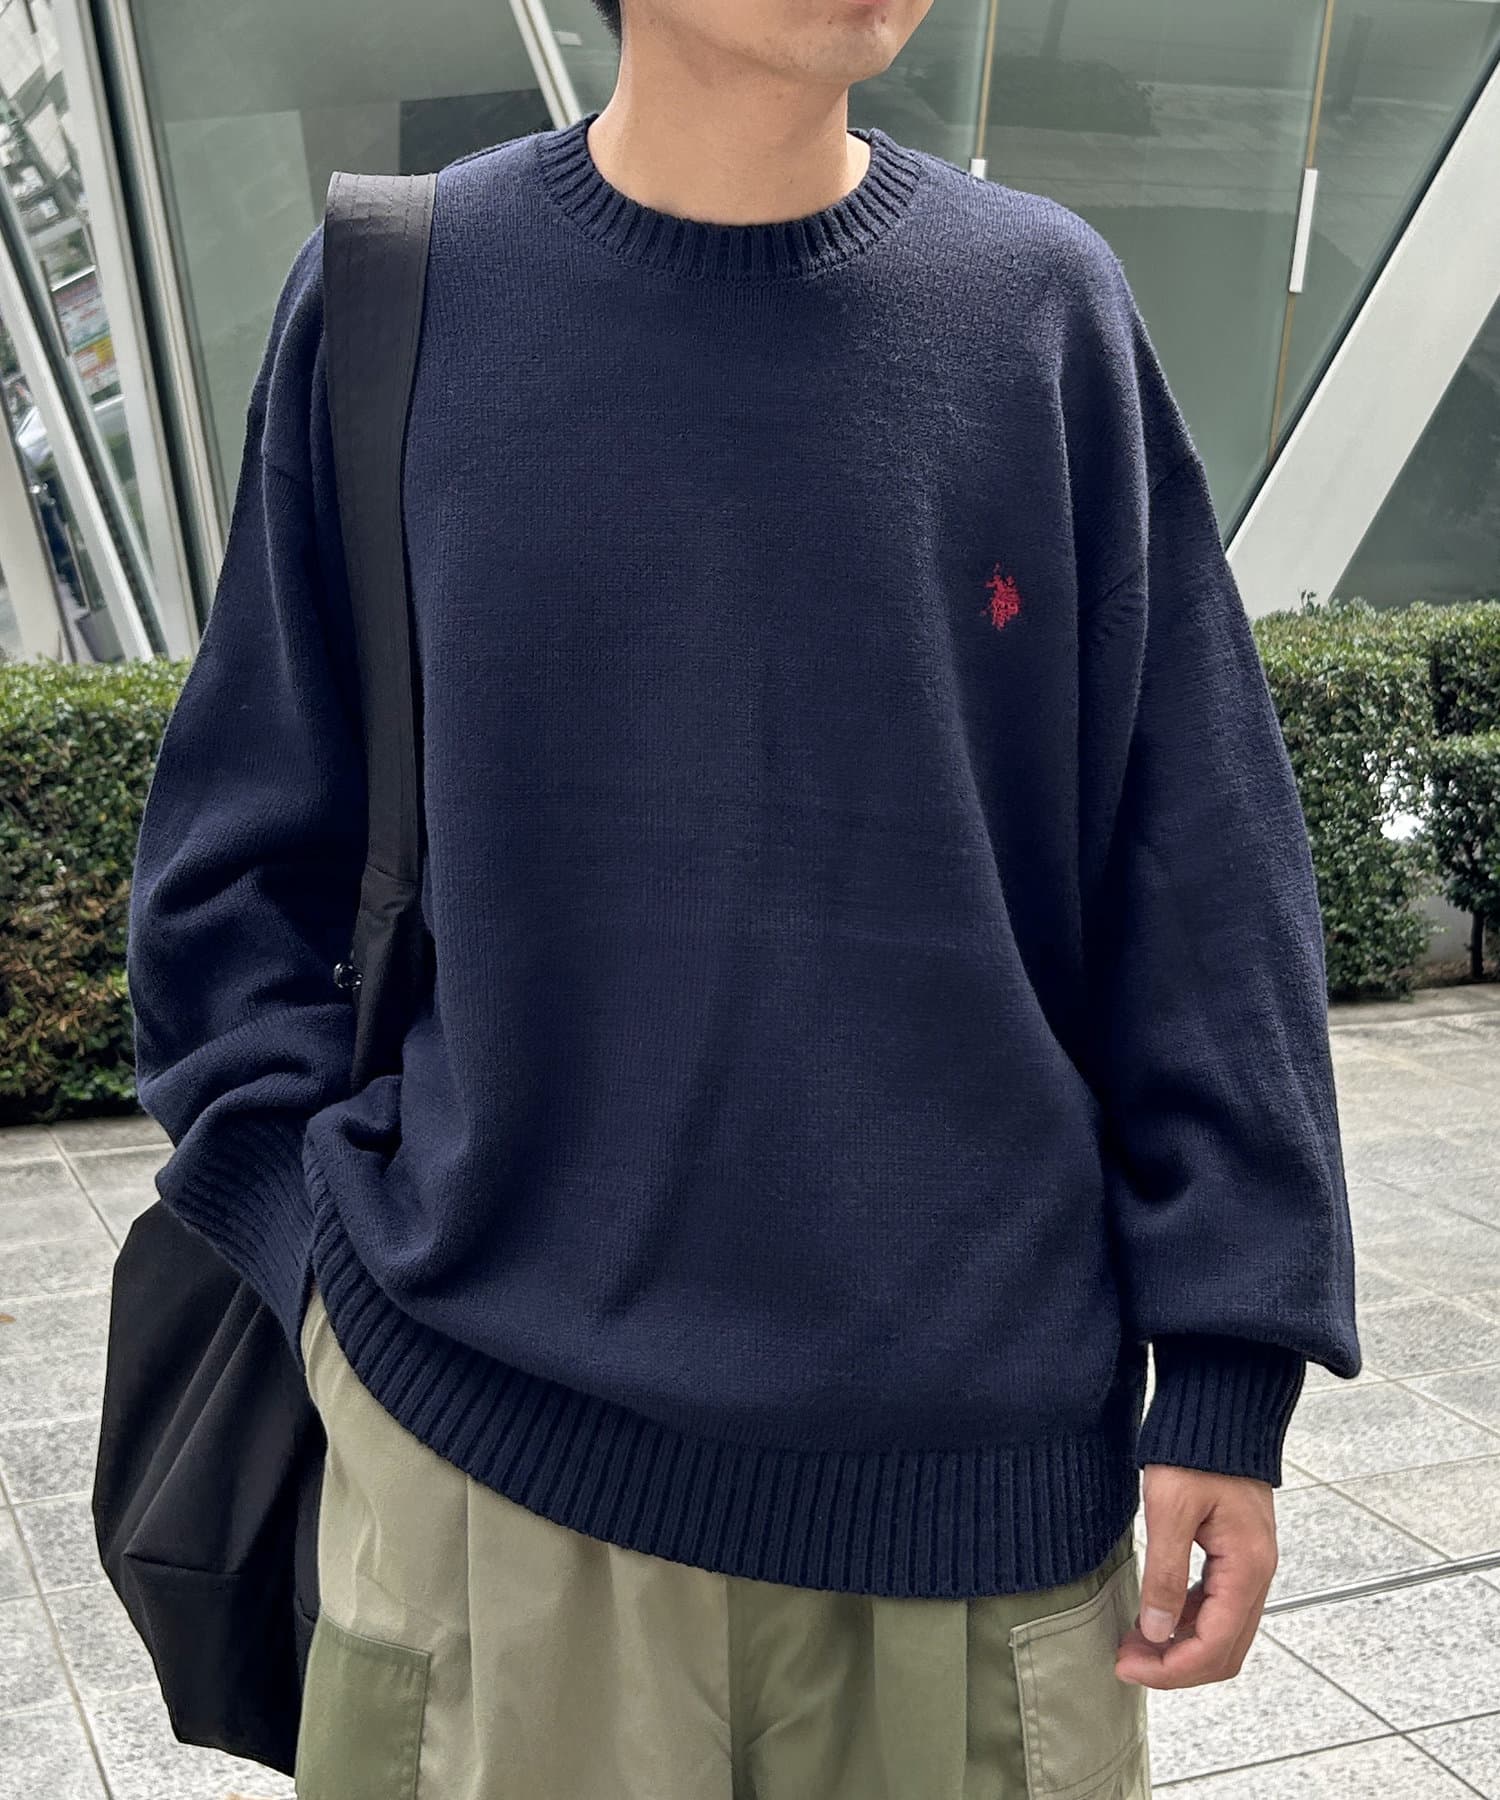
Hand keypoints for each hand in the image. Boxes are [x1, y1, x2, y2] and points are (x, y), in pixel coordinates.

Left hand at [1115, 1464, 1276, 1689]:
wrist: (1219, 1412)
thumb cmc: (1196, 1451)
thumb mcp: (1170, 1509)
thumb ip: (1164, 1574)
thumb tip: (1155, 1631)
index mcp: (1246, 1568)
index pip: (1214, 1646)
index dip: (1170, 1667)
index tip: (1128, 1666)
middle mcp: (1257, 1575)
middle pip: (1224, 1650)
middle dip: (1175, 1665)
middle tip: (1127, 1661)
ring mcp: (1250, 1567)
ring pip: (1222, 1632)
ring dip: (1180, 1646)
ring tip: (1134, 1643)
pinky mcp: (1236, 1556)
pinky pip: (1217, 1606)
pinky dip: (1186, 1621)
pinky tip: (1154, 1616)